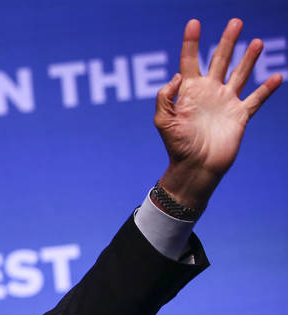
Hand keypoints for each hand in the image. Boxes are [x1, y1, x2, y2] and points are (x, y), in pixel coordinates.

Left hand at [154, 18, 280, 211]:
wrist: (195, 167)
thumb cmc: (176, 146)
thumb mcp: (163, 121)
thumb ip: (165, 98)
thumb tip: (178, 76)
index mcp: (189, 91)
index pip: (190, 60)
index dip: (191, 42)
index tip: (194, 23)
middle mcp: (209, 92)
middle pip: (219, 60)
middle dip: (227, 41)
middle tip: (236, 21)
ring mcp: (225, 102)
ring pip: (240, 74)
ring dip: (249, 58)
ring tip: (256, 41)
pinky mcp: (239, 115)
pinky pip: (256, 99)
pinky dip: (267, 89)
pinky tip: (277, 77)